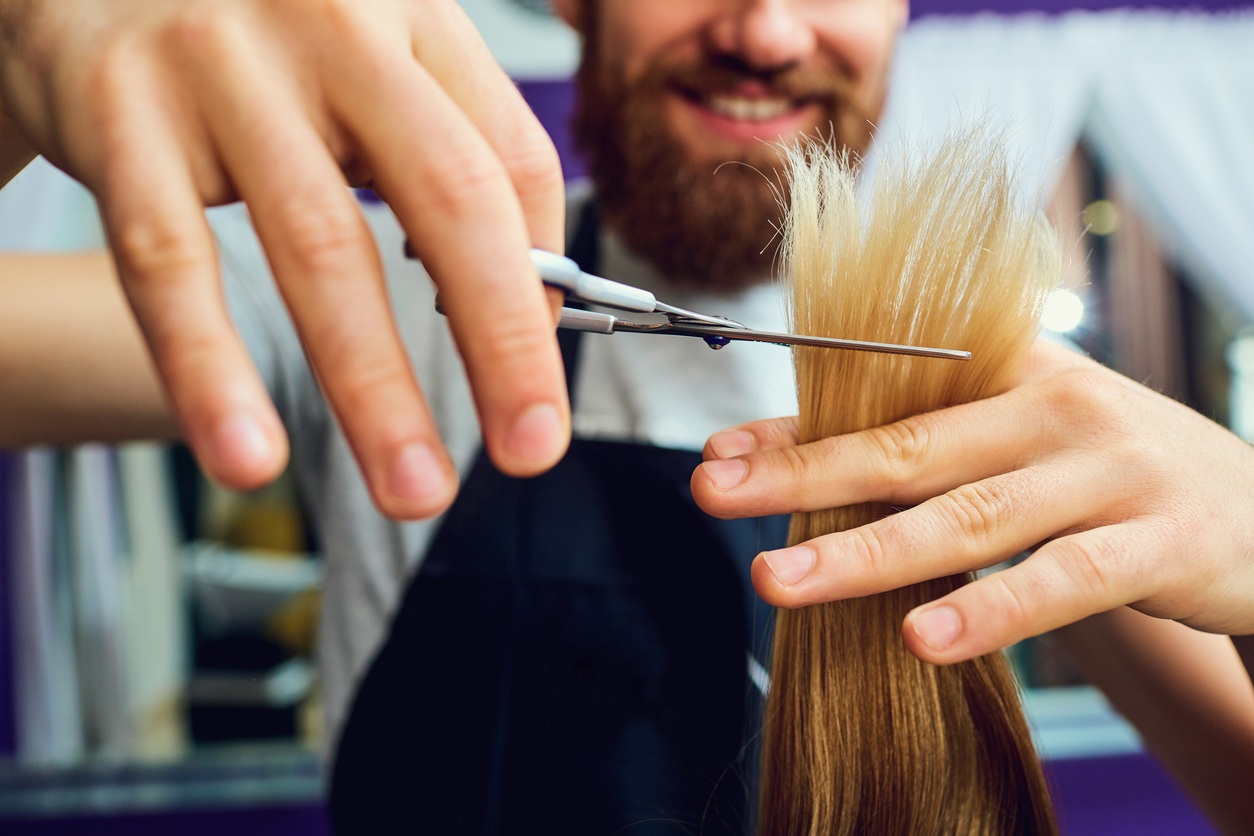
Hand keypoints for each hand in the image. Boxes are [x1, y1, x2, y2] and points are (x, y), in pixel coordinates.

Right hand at [0, 0, 567, 517]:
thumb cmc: (256, 34)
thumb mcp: (368, 57)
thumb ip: (444, 153)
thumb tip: (523, 304)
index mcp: (412, 15)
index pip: (513, 162)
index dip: (542, 283)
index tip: (539, 379)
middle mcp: (333, 28)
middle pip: (451, 198)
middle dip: (503, 343)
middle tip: (531, 450)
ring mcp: (223, 65)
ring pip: (320, 246)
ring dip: (375, 389)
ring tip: (413, 491)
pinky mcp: (119, 110)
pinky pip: (173, 261)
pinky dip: (213, 369)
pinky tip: (250, 457)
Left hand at [691, 340, 1253, 663]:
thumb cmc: (1115, 473)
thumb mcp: (1027, 441)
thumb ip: (934, 446)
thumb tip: (805, 458)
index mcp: (1014, 378)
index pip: (888, 400)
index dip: (797, 428)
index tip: (717, 457)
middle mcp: (1056, 412)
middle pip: (911, 446)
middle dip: (805, 473)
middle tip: (716, 494)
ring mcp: (1110, 473)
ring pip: (973, 514)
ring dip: (869, 551)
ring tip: (782, 581)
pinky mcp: (1159, 543)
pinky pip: (1063, 579)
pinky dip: (991, 609)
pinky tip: (922, 637)